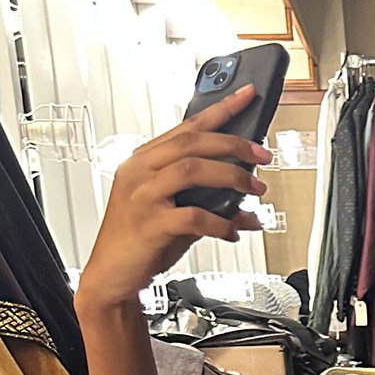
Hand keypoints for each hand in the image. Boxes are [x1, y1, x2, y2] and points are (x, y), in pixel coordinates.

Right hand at [77, 90, 268, 310]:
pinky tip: (233, 231)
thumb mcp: (178, 218)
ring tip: (255, 188)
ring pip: (192, 169)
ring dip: (231, 176)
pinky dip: (220, 222)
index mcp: (144, 161)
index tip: (246, 96)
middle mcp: (140, 172)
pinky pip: (193, 216)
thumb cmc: (140, 243)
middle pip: (192, 142)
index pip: (186, 126)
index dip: (220, 109)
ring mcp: (142, 196)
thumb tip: (248, 210)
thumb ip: (210, 207)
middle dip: (234, 144)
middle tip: (262, 155)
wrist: (111, 278)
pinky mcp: (150, 224)